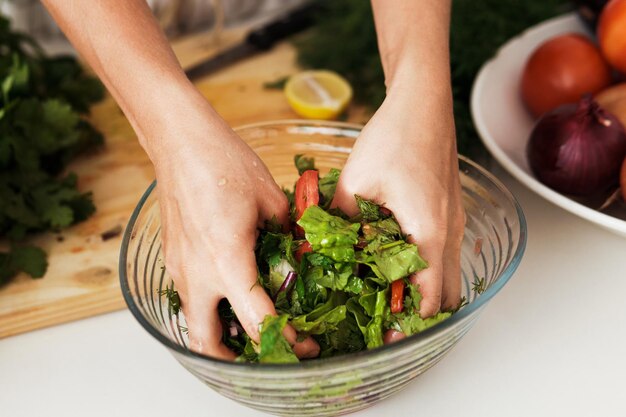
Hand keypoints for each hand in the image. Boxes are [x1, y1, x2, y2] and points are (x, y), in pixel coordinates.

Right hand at [147, 99, 318, 359]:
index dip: (287, 339)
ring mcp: (179, 267)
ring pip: (193, 321)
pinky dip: (209, 308)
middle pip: (207, 341)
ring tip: (250, 327)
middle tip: (266, 354)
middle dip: (236, 358)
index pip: (258, 320)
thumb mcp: (270, 197)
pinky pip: (189, 296)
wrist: (180, 140)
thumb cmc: (224, 161)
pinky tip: (231, 290)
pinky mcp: (172, 257)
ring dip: (220, 334)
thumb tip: (300, 251)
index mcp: (227, 260)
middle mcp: (197, 273)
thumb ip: (287, 233)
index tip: (306, 344)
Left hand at [332, 92, 463, 316]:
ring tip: (389, 294)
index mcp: (429, 233)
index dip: (407, 323)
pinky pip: (446, 254)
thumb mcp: (355, 182)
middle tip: (387, 320)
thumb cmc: (395, 137)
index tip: (384, 335)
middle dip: (419, 313)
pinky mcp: (451, 212)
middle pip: (447, 295)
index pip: (429, 297)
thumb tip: (319, 249)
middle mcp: (450, 233)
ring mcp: (455, 223)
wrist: (423, 103)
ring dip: (424, 291)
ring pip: (450, 275)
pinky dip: (427, 268)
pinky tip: (395, 258)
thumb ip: (339, 222)